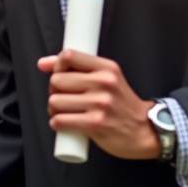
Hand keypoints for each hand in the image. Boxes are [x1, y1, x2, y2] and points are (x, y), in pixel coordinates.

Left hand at [39, 49, 158, 159]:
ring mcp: (99, 104)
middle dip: (54, 91)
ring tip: (66, 112)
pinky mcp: (95, 124)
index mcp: (106, 68)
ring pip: (54, 101)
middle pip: (56, 80)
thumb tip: (43, 63)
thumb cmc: (121, 104)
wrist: (144, 130)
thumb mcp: (107, 79)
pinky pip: (59, 121)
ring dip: (54, 110)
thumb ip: (77, 68)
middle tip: (64, 98)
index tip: (59, 75)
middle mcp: (104, 83)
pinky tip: (65, 124)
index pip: (68, 56)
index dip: (57, 66)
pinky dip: (56, 124)